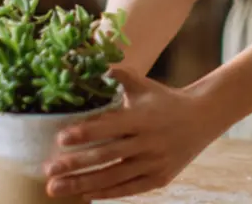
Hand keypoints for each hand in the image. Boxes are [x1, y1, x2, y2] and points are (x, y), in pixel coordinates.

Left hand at [44, 66, 217, 199]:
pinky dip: (107, 192)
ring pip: (113, 176)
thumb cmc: (165, 99)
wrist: (203, 118)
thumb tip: (90, 62)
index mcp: (142, 117)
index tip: (60, 138)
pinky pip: (129, 188)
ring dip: (82, 184)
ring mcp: (154, 163)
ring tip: (56, 188)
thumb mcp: (143, 85)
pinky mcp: (159, 178)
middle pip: (106, 156)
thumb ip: (118, 75)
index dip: (85, 133)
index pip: (109, 127)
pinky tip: (85, 194)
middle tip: (48, 170)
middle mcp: (148, 142)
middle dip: (75, 164)